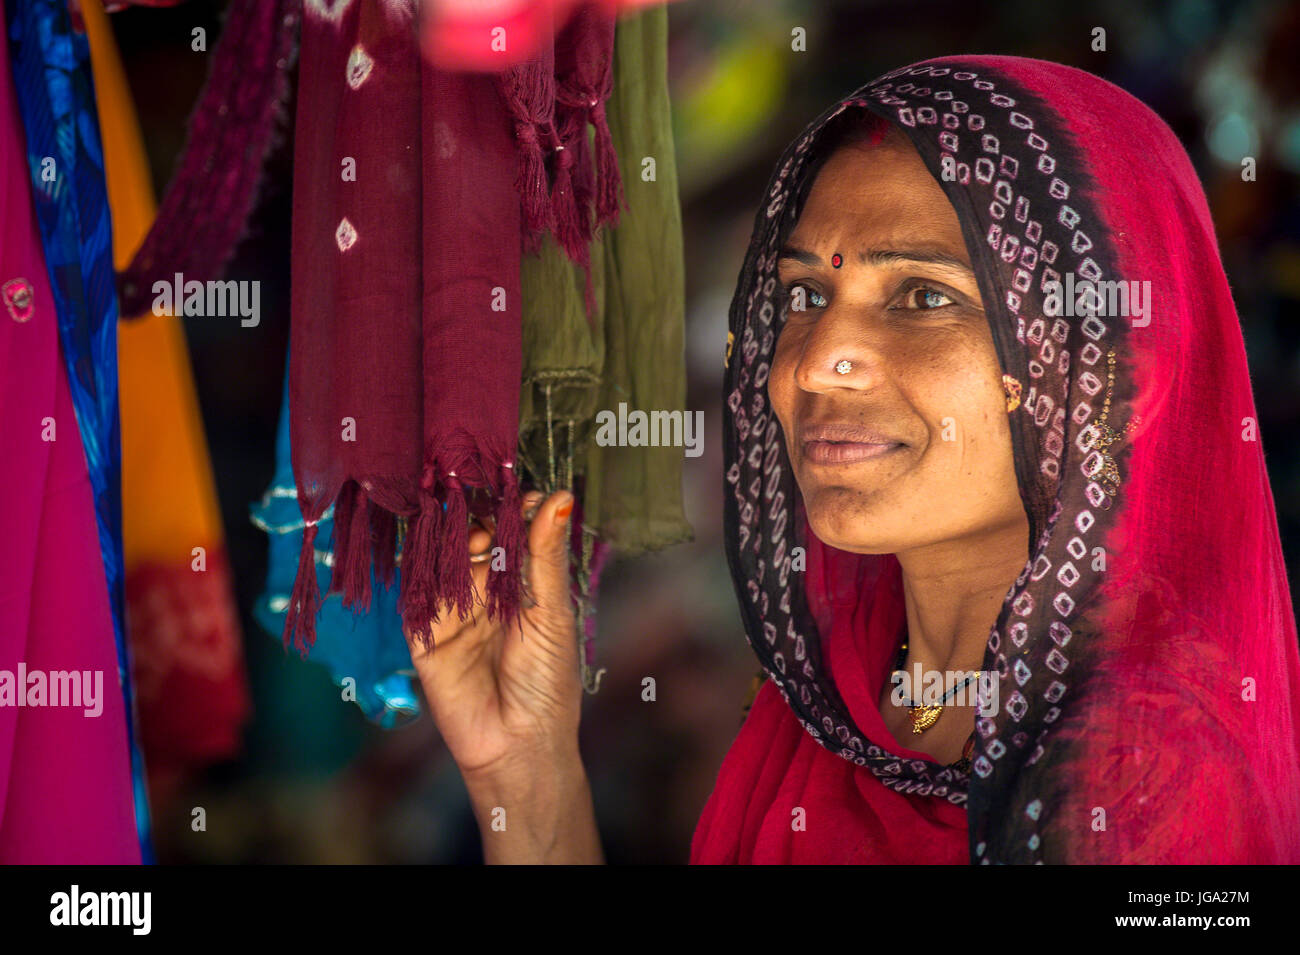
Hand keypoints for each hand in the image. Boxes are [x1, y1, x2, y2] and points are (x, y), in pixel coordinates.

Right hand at [403, 489, 582, 782]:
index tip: (519, 493)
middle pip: (473, 541)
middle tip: (492, 521)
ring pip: (445, 562)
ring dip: (456, 547)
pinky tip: (440, 562)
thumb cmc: (548, 681)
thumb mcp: (552, 612)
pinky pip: (418, 596)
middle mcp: (485, 593)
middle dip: (480, 524)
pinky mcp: (424, 635)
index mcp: (521, 585)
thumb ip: (545, 555)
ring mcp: (454, 612)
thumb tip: (560, 497)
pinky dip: (425, 575)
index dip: (511, 510)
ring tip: (477, 543)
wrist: (520, 744)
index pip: (511, 533)